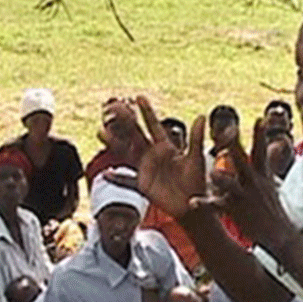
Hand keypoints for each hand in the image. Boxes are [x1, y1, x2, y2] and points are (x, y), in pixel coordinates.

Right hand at [106, 96, 205, 217]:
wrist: (193, 205)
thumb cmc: (196, 180)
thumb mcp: (196, 158)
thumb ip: (197, 138)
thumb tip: (201, 116)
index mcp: (166, 147)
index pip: (154, 126)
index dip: (147, 112)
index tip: (139, 97)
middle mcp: (153, 155)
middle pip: (136, 135)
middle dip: (126, 121)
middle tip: (114, 106)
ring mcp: (146, 169)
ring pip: (127, 153)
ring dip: (114, 143)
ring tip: (101, 131)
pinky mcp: (144, 186)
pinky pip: (128, 181)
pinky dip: (118, 178)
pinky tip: (107, 174)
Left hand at [197, 119, 296, 254]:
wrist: (279, 234)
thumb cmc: (272, 206)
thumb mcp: (272, 180)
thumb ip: (271, 160)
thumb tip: (277, 144)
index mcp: (261, 173)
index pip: (261, 150)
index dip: (260, 134)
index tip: (259, 118)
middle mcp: (252, 182)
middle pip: (243, 160)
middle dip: (235, 145)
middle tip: (230, 129)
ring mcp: (243, 196)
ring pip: (231, 185)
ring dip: (222, 178)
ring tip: (213, 172)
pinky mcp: (234, 210)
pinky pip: (216, 206)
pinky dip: (205, 204)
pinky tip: (193, 202)